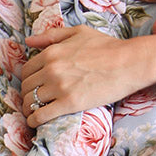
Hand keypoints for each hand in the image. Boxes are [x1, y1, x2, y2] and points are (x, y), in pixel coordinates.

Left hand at [21, 26, 155, 125]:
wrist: (129, 62)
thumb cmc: (107, 47)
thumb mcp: (79, 32)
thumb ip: (52, 35)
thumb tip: (29, 41)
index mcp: (52, 52)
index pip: (26, 70)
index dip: (28, 80)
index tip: (33, 86)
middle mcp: (51, 69)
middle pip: (26, 87)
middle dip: (27, 95)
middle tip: (34, 100)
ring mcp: (59, 86)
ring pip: (31, 102)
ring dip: (30, 109)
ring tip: (35, 112)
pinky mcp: (69, 103)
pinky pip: (41, 115)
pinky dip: (35, 120)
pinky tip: (36, 122)